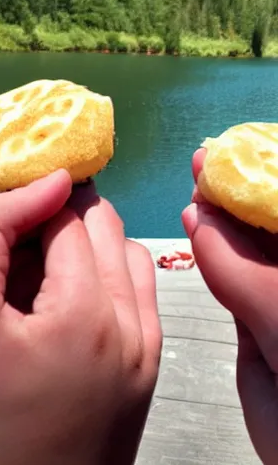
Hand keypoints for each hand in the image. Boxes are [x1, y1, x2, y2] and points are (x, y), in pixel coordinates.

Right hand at [0, 169, 161, 464]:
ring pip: (124, 249)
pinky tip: (72, 298)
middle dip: (57, 221)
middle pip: (102, 224)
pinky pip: (137, 286)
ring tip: (42, 278)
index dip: (33, 206)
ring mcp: (149, 342)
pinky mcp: (151, 359)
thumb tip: (43, 182)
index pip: (67, 213)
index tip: (7, 222)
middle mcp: (132, 320)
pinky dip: (105, 272)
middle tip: (19, 254)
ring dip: (83, 244)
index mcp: (84, 310)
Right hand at [182, 149, 277, 464]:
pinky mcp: (253, 315)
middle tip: (207, 158)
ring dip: (220, 215)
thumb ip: (241, 268)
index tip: (233, 148)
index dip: (263, 174)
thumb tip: (197, 218)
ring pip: (247, 245)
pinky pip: (231, 273)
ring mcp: (275, 296)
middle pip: (268, 219)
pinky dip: (210, 250)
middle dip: (239, 187)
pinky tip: (195, 225)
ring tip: (196, 180)